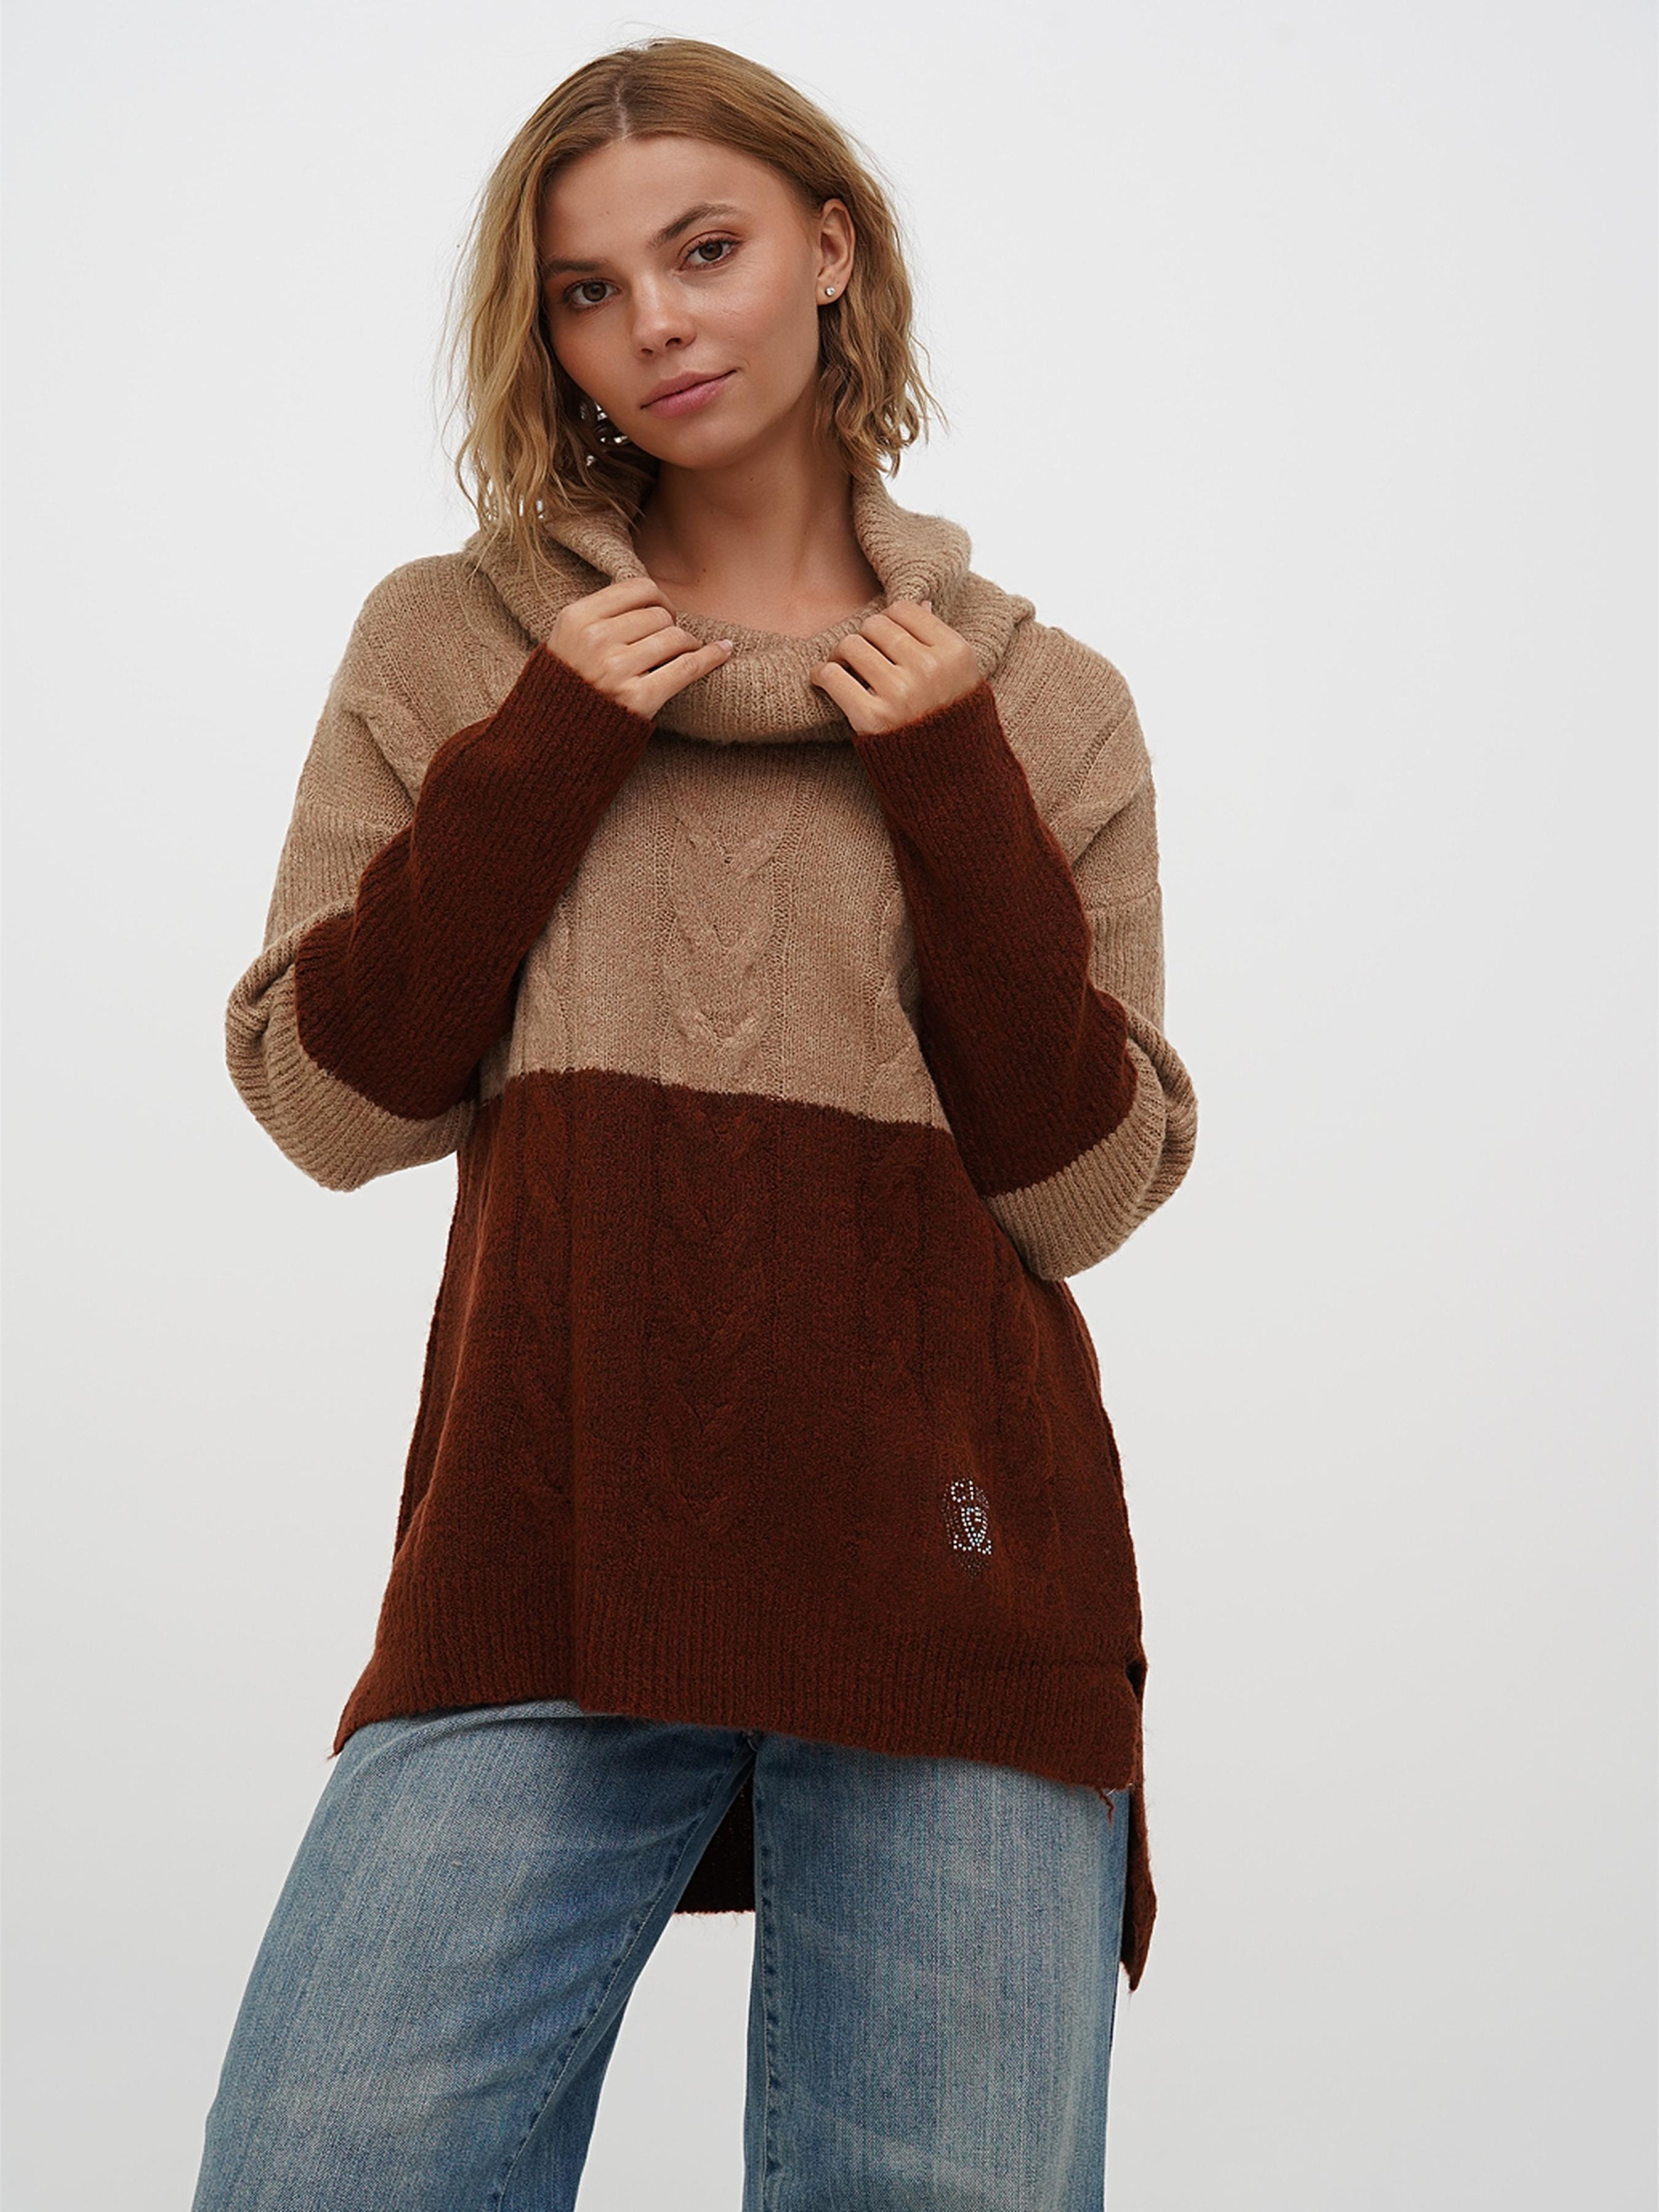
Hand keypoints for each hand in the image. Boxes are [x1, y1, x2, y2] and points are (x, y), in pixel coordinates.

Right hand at [547, 575, 732, 718]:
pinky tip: (724, 651)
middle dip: (670, 625)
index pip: (637, 588)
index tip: (662, 614)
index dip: (658, 599)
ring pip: (675, 637)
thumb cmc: (568, 686)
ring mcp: (616, 670)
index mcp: (577, 618)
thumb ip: (600, 614)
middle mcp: (595, 640)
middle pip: (659, 614)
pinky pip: (687, 667)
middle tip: (668, 643)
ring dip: (687, 644)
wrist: (556, 739)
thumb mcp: (568, 639)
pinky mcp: (638, 698)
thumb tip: (652, 594)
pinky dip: (711, 657)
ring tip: (682, 654)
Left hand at [810, 599, 980, 735]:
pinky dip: (822, 675)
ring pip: (850, 645)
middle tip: (860, 657)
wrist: (949, 780)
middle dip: (863, 638)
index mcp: (955, 653)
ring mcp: (901, 693)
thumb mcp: (961, 679)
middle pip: (874, 625)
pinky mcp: (873, 717)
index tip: (882, 640)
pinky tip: (824, 681)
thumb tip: (921, 602)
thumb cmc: (950, 725)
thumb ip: (939, 642)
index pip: (905, 609)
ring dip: (841, 656)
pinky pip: (832, 675)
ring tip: (844, 670)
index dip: (888, 622)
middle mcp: (930, 669)